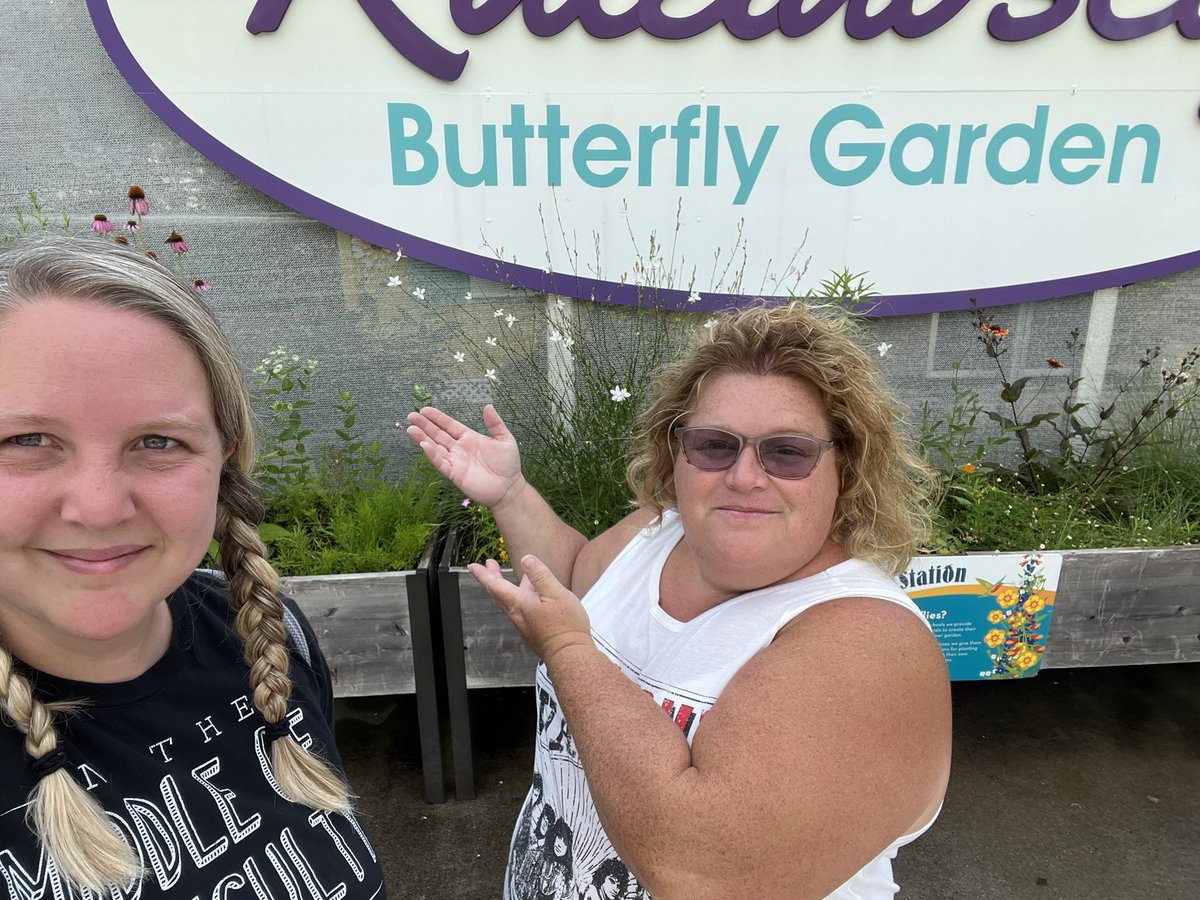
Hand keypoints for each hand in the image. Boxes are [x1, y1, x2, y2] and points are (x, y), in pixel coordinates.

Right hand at [406, 404, 523, 508]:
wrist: (509, 488)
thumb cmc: (508, 464)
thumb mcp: (504, 439)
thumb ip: (495, 423)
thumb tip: (488, 406)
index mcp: (469, 438)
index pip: (449, 425)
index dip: (437, 418)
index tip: (425, 409)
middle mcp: (459, 448)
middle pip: (438, 434)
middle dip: (424, 425)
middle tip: (411, 415)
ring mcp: (455, 461)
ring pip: (435, 448)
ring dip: (423, 438)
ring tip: (411, 429)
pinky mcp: (455, 474)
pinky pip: (441, 463)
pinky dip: (432, 455)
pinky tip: (423, 445)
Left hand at [469, 555, 593, 664]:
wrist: (569, 654)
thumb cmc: (564, 626)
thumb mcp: (555, 593)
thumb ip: (540, 575)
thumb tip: (526, 559)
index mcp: (519, 603)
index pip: (495, 585)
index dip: (483, 574)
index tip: (472, 566)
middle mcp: (517, 614)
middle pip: (499, 593)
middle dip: (492, 577)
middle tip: (489, 565)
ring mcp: (524, 623)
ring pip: (510, 601)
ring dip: (508, 586)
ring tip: (518, 576)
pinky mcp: (533, 629)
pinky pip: (521, 609)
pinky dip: (521, 596)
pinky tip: (533, 595)